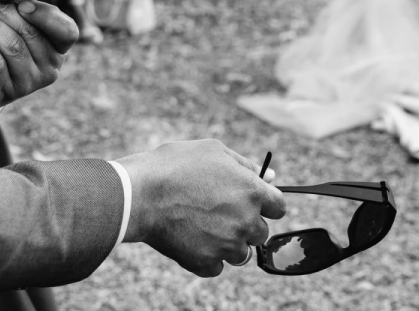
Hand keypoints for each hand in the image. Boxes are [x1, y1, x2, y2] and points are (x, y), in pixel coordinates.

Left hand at [0, 0, 78, 119]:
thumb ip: (14, 11)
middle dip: (5, 13)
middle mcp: (49, 68)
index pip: (67, 32)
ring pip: (12, 47)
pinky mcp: (2, 92)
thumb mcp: (11, 26)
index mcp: (58, 49)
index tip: (22, 4)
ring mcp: (27, 83)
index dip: (47, 17)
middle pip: (32, 34)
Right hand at [118, 140, 285, 277]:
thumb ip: (246, 165)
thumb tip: (271, 177)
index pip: (279, 207)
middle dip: (245, 224)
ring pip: (241, 253)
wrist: (140, 193)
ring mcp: (227, 244)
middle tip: (219, 212)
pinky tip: (192, 239)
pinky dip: (207, 257)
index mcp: (252, 192)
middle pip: (261, 233)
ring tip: (203, 226)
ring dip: (228, 243)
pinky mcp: (205, 262)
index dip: (266, 205)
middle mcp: (245, 221)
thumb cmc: (176, 165)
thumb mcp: (214, 151)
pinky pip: (217, 267)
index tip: (252, 204)